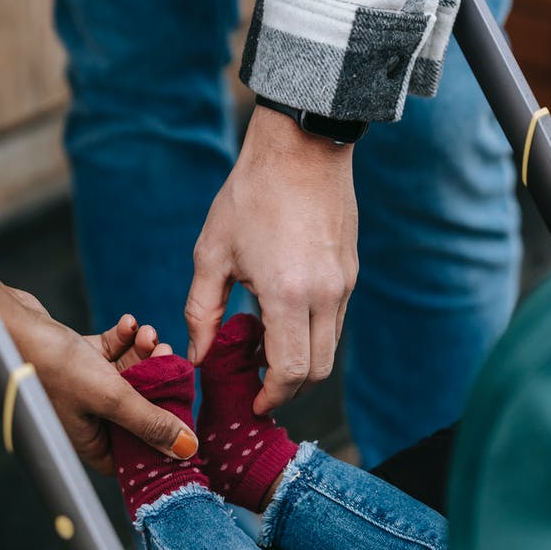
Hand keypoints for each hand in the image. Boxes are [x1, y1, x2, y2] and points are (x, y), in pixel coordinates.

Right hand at [0, 271, 197, 473]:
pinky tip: (127, 323)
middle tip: (169, 356)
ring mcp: (80, 389)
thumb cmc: (52, 366)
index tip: (184, 416)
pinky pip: (110, 354)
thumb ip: (151, 422)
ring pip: (126, 377)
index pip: (134, 453)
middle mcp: (85, 419)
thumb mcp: (112, 396)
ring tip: (149, 334)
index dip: (161, 438)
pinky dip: (122, 339)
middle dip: (156, 381)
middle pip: (136, 410)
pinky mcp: (76, 360)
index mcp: (88, 442)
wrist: (9, 322)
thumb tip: (187, 450)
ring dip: (142, 353)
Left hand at [185, 105, 357, 413]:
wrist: (302, 147)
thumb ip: (202, 312)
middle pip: (316, 371)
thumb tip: (200, 357)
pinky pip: (334, 323)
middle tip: (257, 387)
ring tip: (262, 349)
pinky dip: (310, 336)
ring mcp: (344, 286)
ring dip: (299, 362)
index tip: (253, 402)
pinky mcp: (350, 274)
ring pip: (328, 349)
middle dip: (287, 388)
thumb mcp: (212, 253)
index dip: (271, 395)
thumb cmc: (249, 195)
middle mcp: (325, 296)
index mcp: (287, 293)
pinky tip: (279, 320)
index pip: (289, 371)